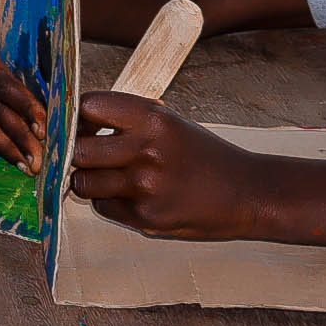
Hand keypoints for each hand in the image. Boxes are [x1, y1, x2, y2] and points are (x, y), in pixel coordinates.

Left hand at [70, 92, 269, 238]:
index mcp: (152, 118)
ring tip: (108, 176)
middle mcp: (146, 151)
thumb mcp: (169, 122)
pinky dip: (108, 201)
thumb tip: (76, 118)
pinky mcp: (147, 218)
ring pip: (82, 182)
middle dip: (76, 152)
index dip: (78, 116)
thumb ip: (126, 119)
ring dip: (88, 179)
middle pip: (77, 150)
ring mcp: (146, 187)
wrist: (249, 193)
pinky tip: (132, 196)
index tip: (82, 124)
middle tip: (87, 154)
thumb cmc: (203, 154)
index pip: (88, 107)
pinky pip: (103, 207)